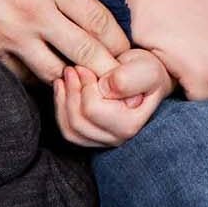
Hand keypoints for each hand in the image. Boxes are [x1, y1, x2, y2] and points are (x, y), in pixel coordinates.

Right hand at [0, 0, 126, 81]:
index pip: (98, 20)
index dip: (119, 40)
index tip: (130, 51)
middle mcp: (34, 14)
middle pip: (85, 53)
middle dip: (107, 69)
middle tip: (121, 79)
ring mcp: (9, 36)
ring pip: (54, 72)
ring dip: (71, 77)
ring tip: (85, 81)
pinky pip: (20, 75)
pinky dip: (35, 77)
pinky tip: (44, 73)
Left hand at [52, 50, 173, 147]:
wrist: (145, 75)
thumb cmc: (146, 71)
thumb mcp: (146, 69)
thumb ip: (128, 78)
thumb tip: (104, 88)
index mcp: (130, 124)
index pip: (93, 110)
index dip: (85, 85)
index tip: (85, 66)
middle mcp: (116, 138)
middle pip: (78, 122)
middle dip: (71, 92)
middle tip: (73, 68)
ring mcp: (103, 139)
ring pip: (70, 129)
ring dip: (63, 100)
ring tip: (67, 76)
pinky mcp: (91, 136)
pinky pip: (67, 130)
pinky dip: (60, 107)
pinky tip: (63, 88)